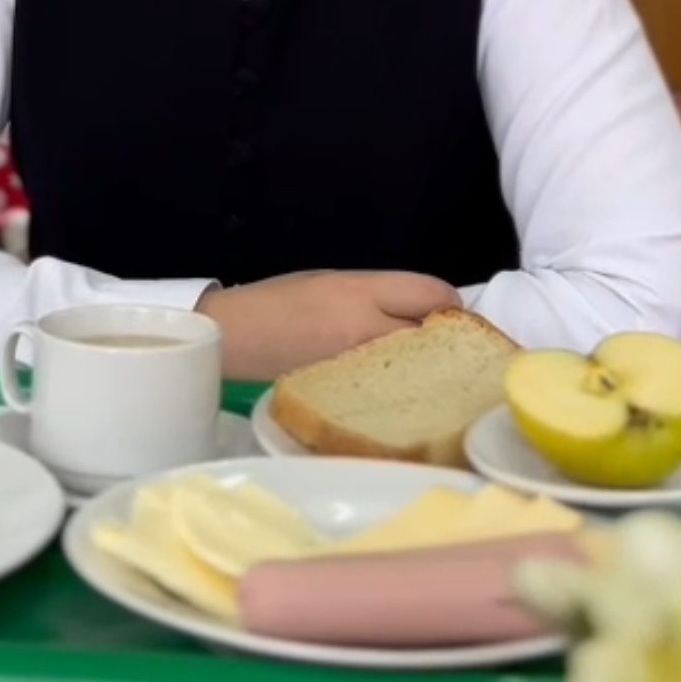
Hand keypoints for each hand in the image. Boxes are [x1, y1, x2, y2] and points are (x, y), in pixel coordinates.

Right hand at [196, 270, 462, 383]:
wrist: (233, 339)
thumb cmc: (280, 301)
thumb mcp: (335, 281)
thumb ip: (383, 294)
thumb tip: (427, 310)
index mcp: (361, 293)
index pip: (434, 295)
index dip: (447, 303)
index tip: (443, 312)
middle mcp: (365, 331)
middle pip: (435, 337)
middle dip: (443, 339)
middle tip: (436, 343)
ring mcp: (358, 371)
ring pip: (419, 371)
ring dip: (427, 368)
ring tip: (418, 367)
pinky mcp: (347, 400)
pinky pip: (392, 396)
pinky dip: (400, 392)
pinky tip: (394, 390)